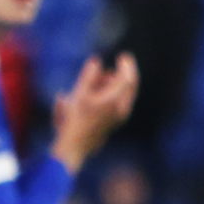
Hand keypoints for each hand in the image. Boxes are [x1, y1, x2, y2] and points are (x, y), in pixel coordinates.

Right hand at [50, 53, 138, 172]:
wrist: (75, 147)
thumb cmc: (74, 121)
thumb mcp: (78, 95)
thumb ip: (88, 76)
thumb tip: (96, 61)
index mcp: (114, 101)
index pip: (128, 79)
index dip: (127, 66)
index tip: (124, 55)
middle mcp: (121, 109)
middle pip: (130, 87)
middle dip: (124, 74)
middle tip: (120, 62)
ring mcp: (119, 117)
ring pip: (124, 94)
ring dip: (117, 83)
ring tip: (105, 75)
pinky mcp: (114, 122)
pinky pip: (119, 102)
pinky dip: (114, 93)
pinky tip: (101, 90)